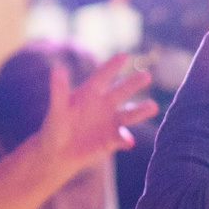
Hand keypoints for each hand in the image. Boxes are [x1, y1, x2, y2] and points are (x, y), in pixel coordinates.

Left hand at [26, 57, 158, 175]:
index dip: (113, 65)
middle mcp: (104, 104)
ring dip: (141, 111)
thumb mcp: (57, 109)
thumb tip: (57, 68)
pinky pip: (123, 138)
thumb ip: (59, 90)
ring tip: (153, 106)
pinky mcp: (112, 140)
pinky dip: (126, 140)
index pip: (103, 76)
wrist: (58, 153)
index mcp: (90, 93)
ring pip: (129, 114)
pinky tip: (128, 142)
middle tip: (147, 76)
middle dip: (134, 84)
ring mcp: (110, 122)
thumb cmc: (55, 128)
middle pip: (122, 91)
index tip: (124, 55)